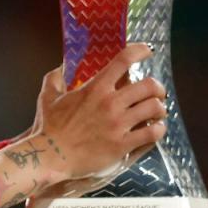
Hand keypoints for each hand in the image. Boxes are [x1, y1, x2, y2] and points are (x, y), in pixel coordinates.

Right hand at [33, 44, 166, 180]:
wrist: (50, 157)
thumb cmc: (49, 128)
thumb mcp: (48, 97)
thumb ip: (55, 79)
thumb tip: (61, 69)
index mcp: (96, 88)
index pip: (124, 60)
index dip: (140, 51)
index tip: (147, 50)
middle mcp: (111, 103)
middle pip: (149, 85)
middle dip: (157, 87)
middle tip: (156, 92)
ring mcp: (118, 125)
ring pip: (154, 108)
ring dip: (160, 109)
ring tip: (157, 112)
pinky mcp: (122, 146)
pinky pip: (151, 135)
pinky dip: (158, 130)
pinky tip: (155, 130)